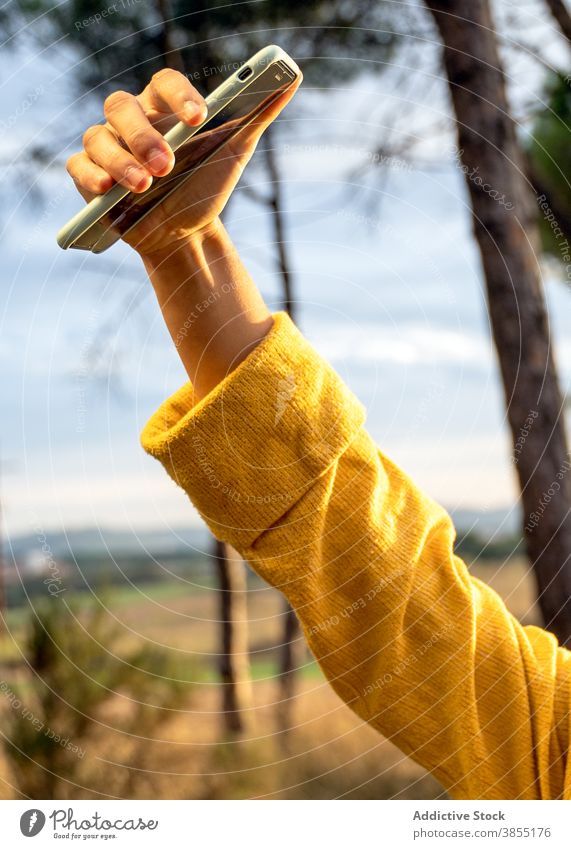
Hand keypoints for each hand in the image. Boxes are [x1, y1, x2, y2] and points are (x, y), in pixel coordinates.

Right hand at [66, 67, 300, 257]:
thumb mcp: (234, 152)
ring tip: (144, 186)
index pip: (163, 83)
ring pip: (98, 138)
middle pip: (122, 107)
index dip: (179, 96)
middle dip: (144, 136)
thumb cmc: (205, 186)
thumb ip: (258, 115)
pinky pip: (79, 167)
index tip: (201, 117)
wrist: (186, 234)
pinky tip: (107, 190)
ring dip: (121, 161)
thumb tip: (291, 80)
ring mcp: (107, 147)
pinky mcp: (89, 177)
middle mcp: (130, 121)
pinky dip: (91, 176)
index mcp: (163, 107)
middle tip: (167, 164)